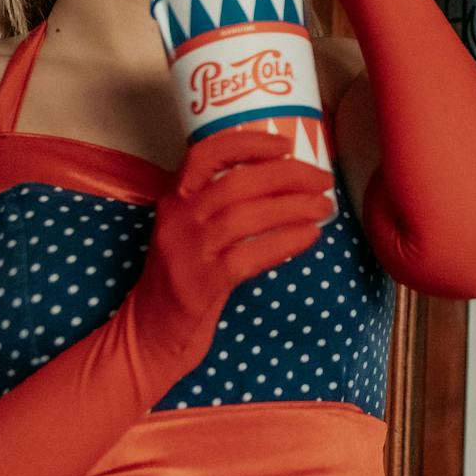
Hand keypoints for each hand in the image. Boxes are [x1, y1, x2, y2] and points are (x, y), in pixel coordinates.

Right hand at [131, 129, 332, 368]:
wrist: (150, 333)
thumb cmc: (183, 277)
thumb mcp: (191, 232)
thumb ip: (220, 206)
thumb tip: (285, 183)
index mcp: (174, 199)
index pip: (204, 154)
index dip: (247, 143)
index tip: (285, 145)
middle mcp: (177, 220)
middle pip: (237, 184)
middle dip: (288, 176)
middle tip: (323, 180)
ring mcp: (188, 252)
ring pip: (246, 217)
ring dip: (294, 208)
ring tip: (324, 208)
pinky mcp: (201, 285)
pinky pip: (250, 256)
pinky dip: (285, 242)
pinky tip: (309, 237)